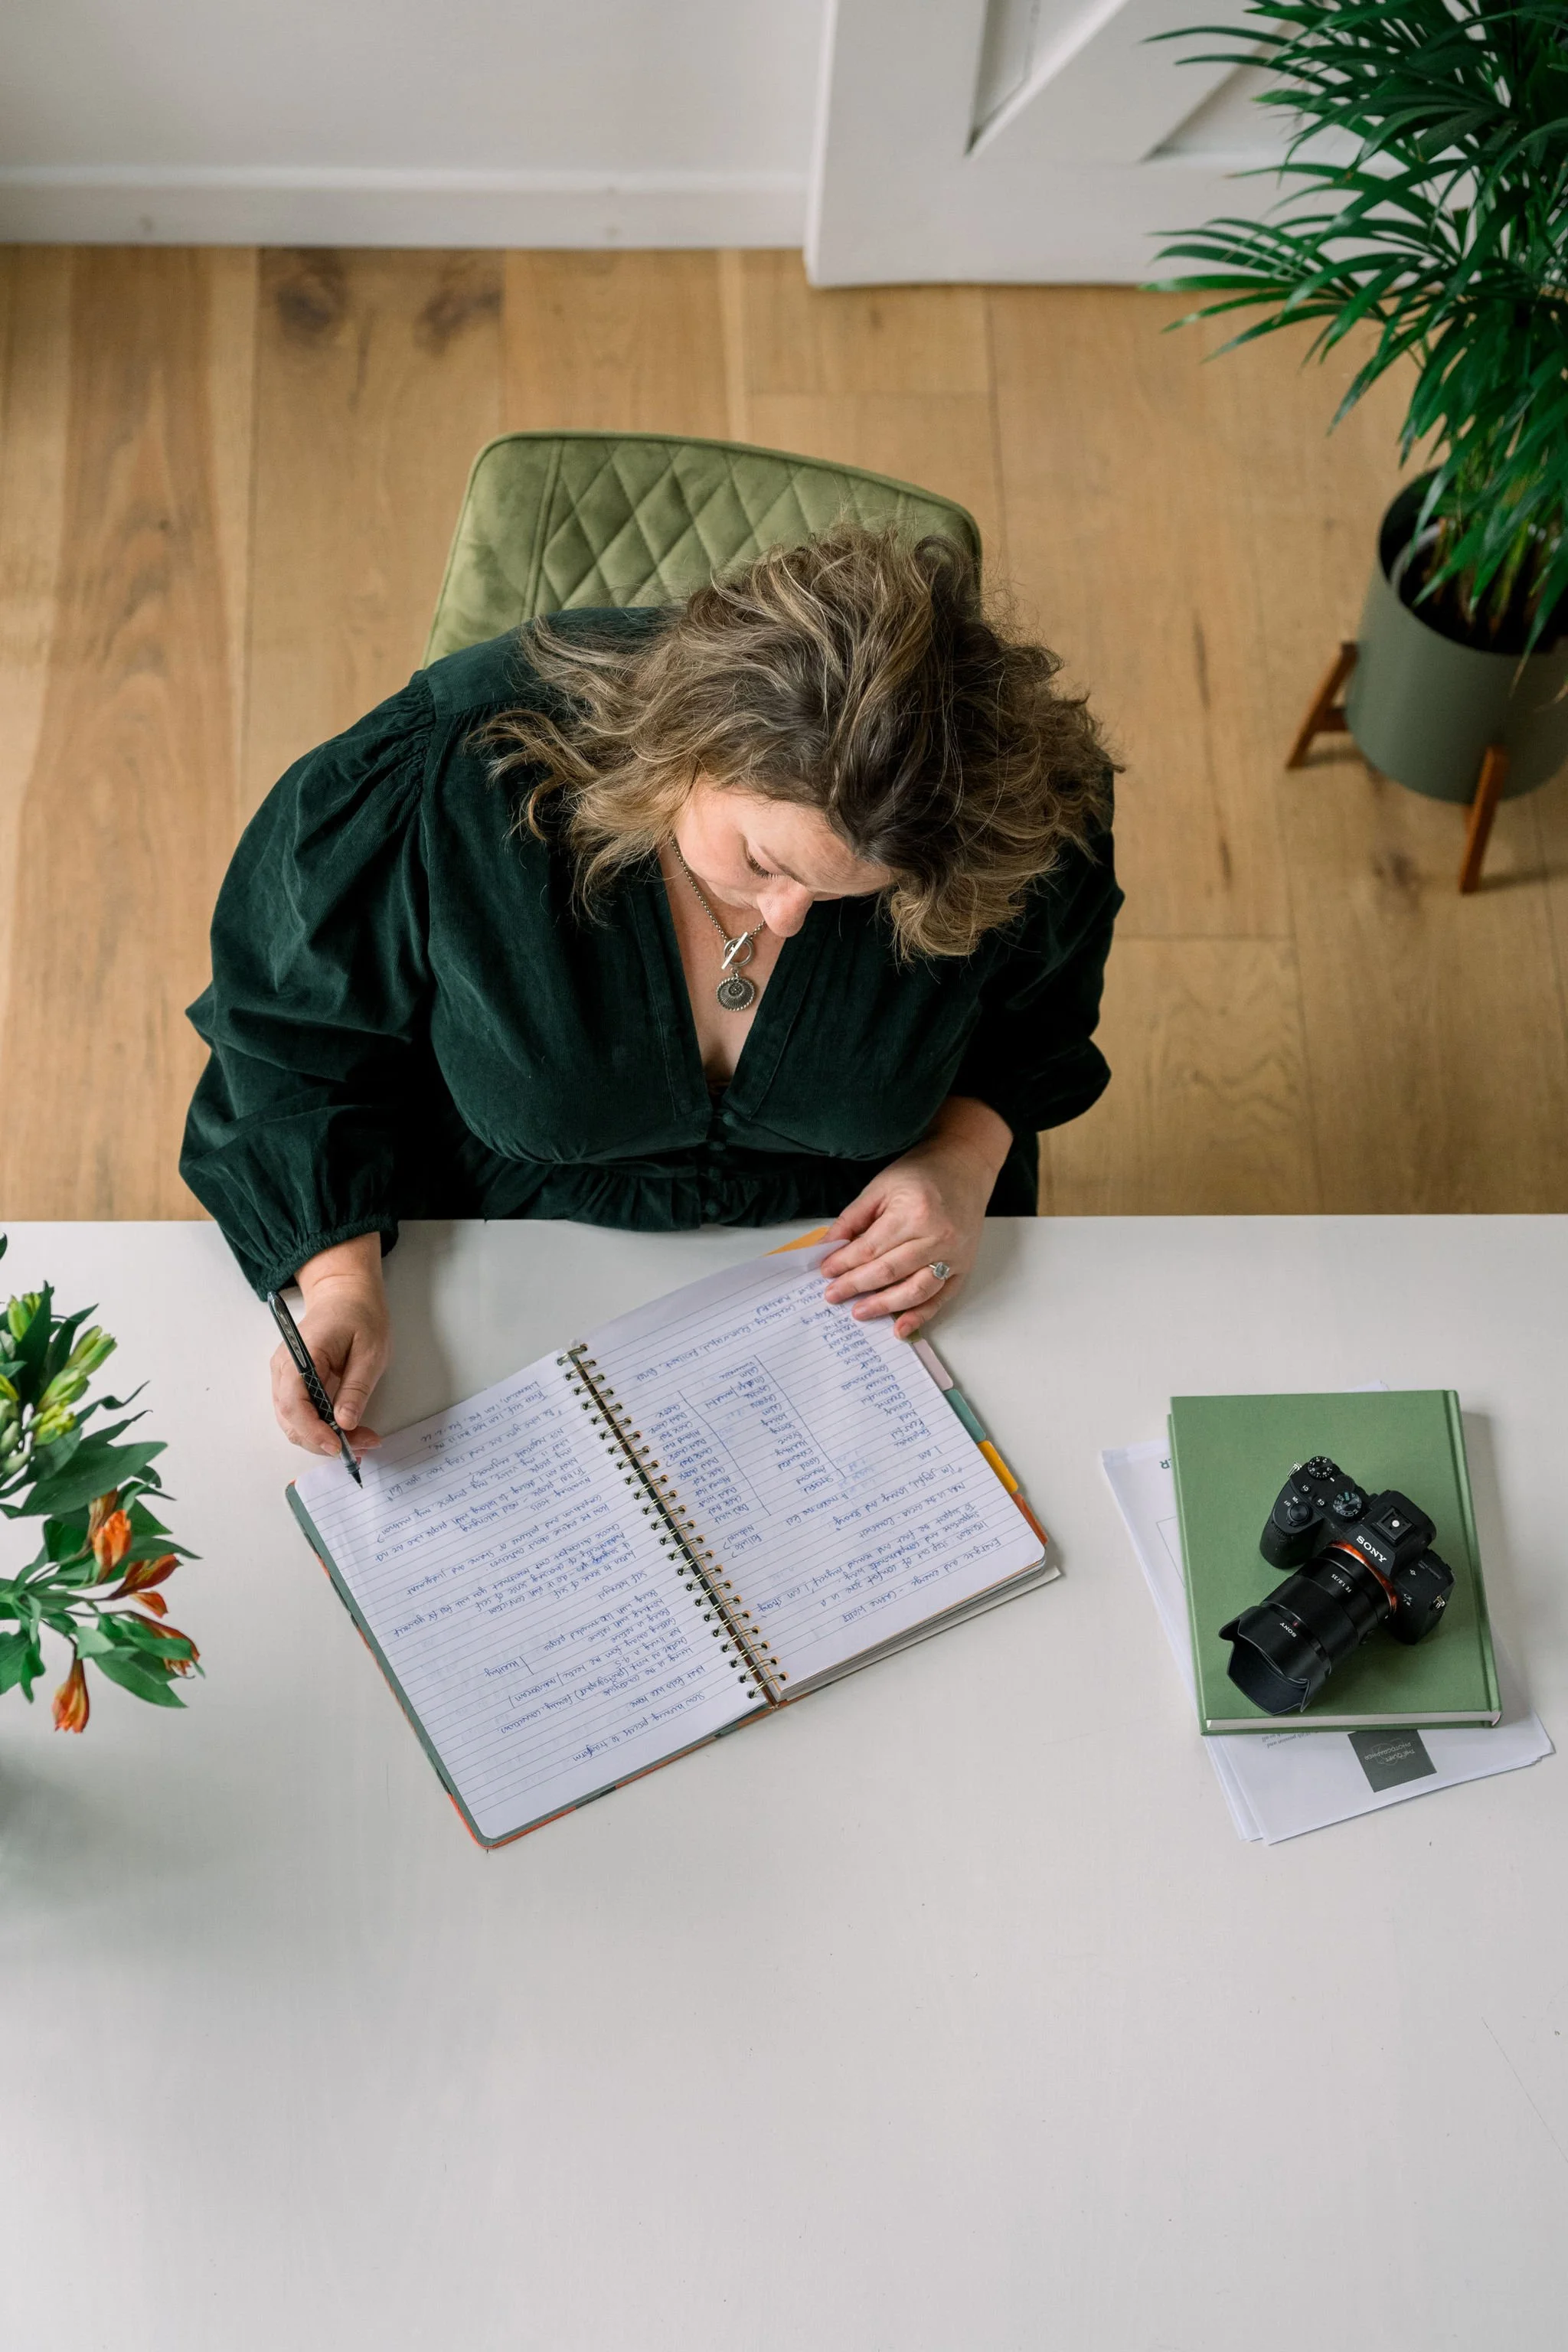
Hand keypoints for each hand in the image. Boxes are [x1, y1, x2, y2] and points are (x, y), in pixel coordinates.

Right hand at [270, 1233, 390, 1459]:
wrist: (345, 1295)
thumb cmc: (359, 1316)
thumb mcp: (370, 1351)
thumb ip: (356, 1388)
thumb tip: (345, 1423)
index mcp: (300, 1354)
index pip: (294, 1402)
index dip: (313, 1430)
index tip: (338, 1446)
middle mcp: (284, 1369)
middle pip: (291, 1419)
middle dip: (323, 1440)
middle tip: (362, 1446)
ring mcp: (285, 1377)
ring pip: (294, 1422)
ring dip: (323, 1438)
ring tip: (360, 1441)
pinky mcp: (293, 1384)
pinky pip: (301, 1414)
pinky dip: (321, 1429)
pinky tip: (346, 1432)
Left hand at [819, 1097, 1012, 1339]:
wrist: (966, 1166)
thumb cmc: (921, 1174)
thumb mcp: (880, 1187)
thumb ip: (853, 1219)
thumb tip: (827, 1247)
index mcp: (914, 1213)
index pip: (870, 1248)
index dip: (844, 1263)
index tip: (825, 1272)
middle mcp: (937, 1237)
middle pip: (889, 1272)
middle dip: (856, 1286)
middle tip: (832, 1296)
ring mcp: (954, 1255)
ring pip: (914, 1291)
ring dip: (884, 1306)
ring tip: (860, 1312)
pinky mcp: (964, 1267)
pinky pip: (940, 1298)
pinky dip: (919, 1316)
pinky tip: (899, 1327)